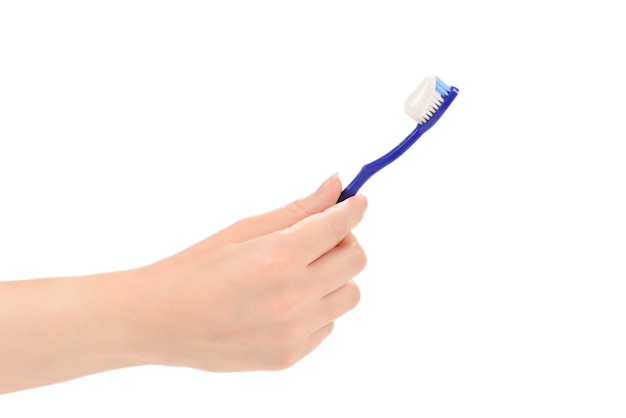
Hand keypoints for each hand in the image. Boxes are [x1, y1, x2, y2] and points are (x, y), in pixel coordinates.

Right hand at [130, 174, 367, 370]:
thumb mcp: (242, 230)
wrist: (158, 321)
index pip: (339, 225)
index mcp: (278, 257)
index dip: (353, 208)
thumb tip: (336, 185)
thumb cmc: (194, 268)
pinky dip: (317, 309)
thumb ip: (297, 211)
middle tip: (318, 238)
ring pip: (349, 295)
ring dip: (334, 278)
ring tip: (299, 274)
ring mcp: (293, 332)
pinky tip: (283, 304)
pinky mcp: (289, 357)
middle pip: (356, 260)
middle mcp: (292, 297)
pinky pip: (327, 325)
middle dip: (343, 241)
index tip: (356, 200)